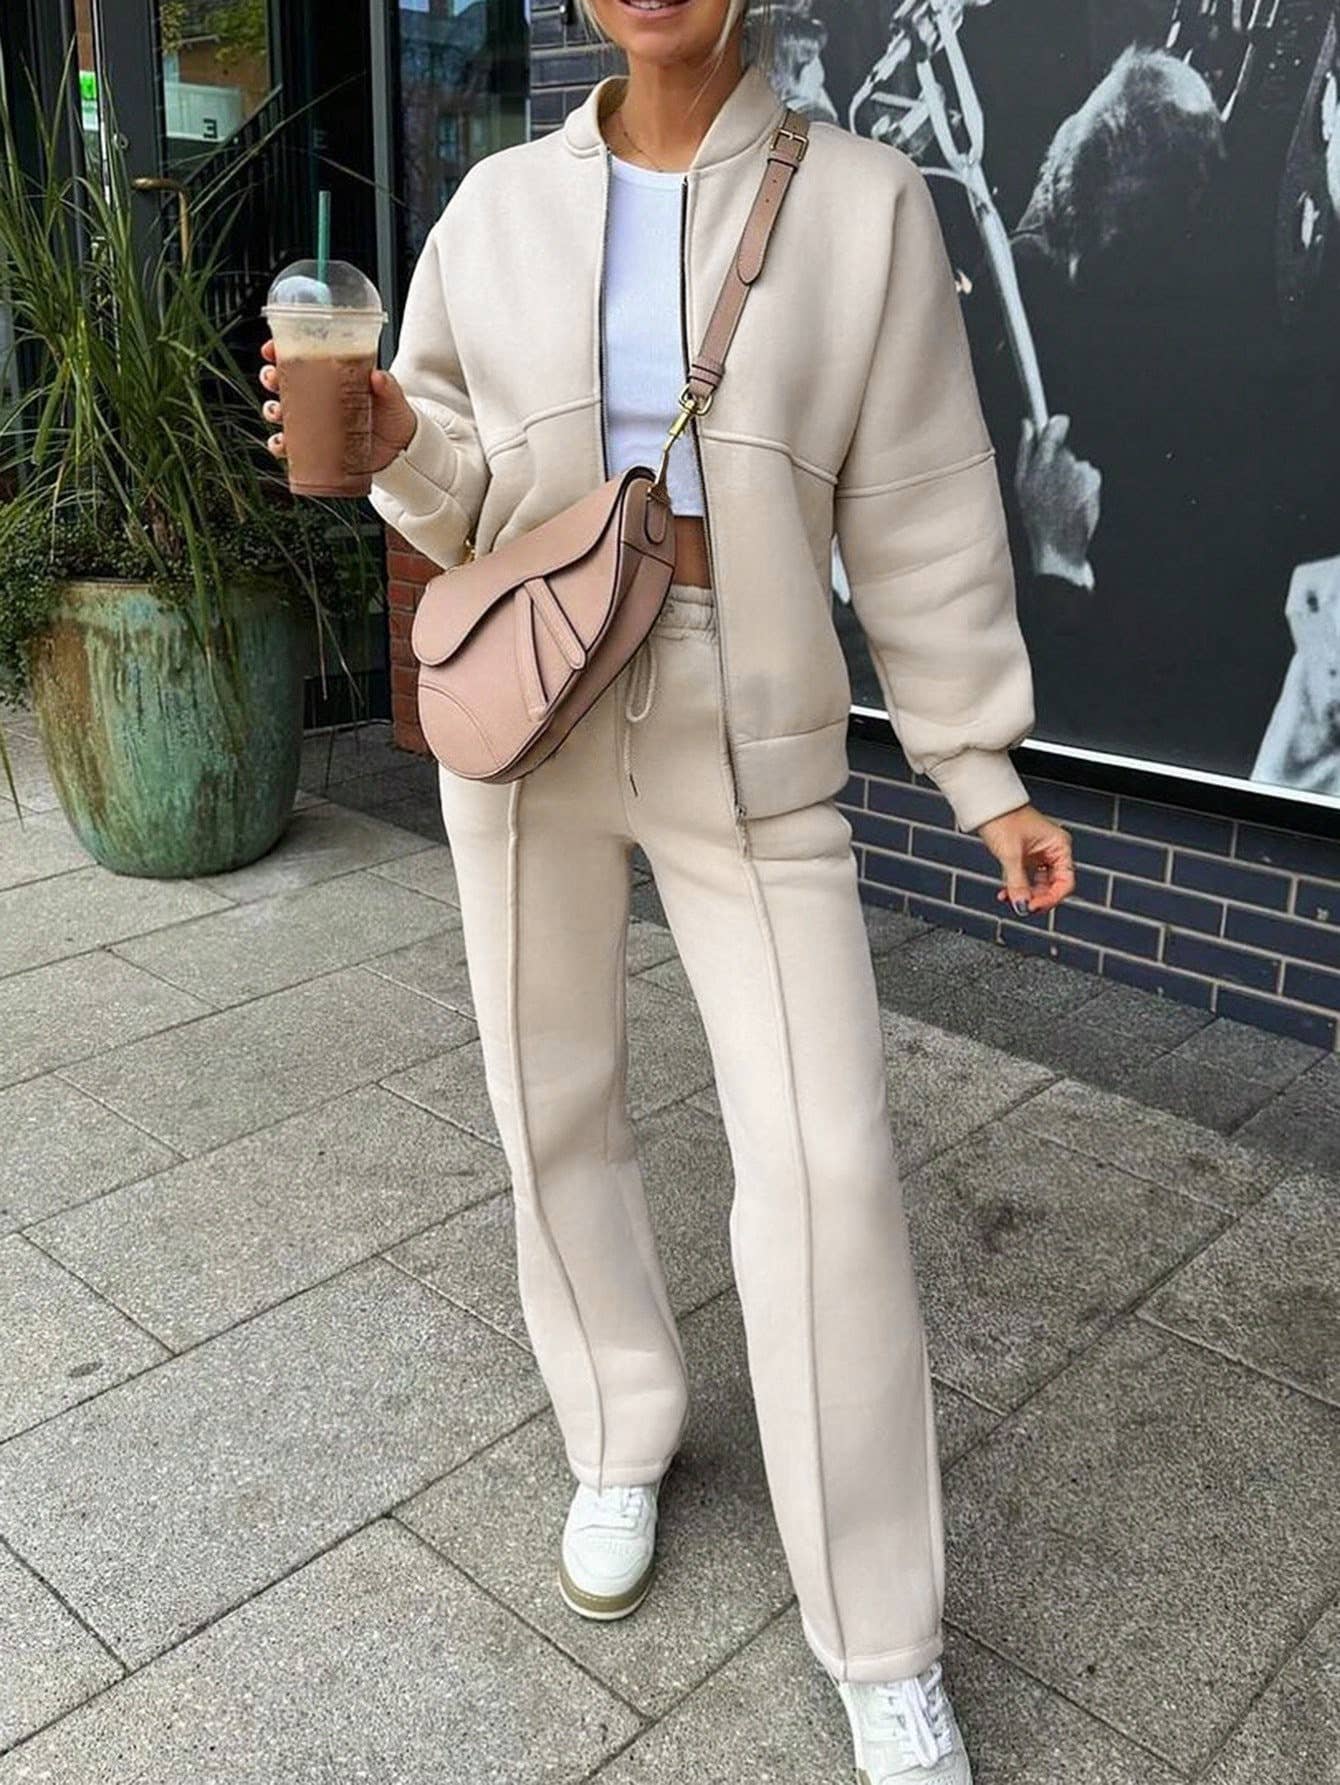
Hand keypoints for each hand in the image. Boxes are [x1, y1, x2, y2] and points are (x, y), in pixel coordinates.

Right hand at [258, 339, 417, 470]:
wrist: (400, 449)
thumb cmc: (393, 414)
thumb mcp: (392, 396)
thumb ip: (387, 386)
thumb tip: (378, 377)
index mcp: (331, 377)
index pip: (300, 358)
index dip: (279, 351)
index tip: (271, 349)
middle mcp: (318, 398)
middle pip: (282, 382)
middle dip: (270, 378)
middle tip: (273, 379)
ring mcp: (315, 422)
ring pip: (280, 413)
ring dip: (271, 411)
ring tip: (277, 412)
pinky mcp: (316, 447)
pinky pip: (290, 447)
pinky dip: (280, 445)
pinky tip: (282, 444)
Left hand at [977, 803, 1074, 915]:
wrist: (986, 804)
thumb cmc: (1003, 817)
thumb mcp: (1011, 854)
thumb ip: (1017, 883)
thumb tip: (1022, 904)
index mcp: (1059, 845)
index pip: (1065, 882)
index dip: (1051, 898)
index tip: (1034, 906)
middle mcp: (1052, 850)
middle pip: (1052, 886)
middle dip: (1036, 898)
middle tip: (1023, 906)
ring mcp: (1038, 854)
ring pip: (1037, 884)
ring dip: (1024, 895)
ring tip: (1011, 900)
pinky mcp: (1024, 856)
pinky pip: (1025, 878)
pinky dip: (1016, 887)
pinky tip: (1006, 893)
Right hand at [1015, 413, 1100, 589]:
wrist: (1060, 547)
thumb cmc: (1038, 519)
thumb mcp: (1021, 485)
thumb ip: (1025, 451)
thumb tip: (1028, 425)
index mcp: (1041, 464)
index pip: (1055, 427)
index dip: (1055, 424)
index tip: (1054, 424)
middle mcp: (1064, 466)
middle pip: (1065, 448)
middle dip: (1059, 460)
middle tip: (1050, 483)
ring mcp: (1081, 473)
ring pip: (1077, 463)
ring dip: (1071, 475)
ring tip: (1062, 497)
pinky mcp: (1094, 482)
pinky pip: (1089, 474)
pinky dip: (1083, 485)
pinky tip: (1074, 500)